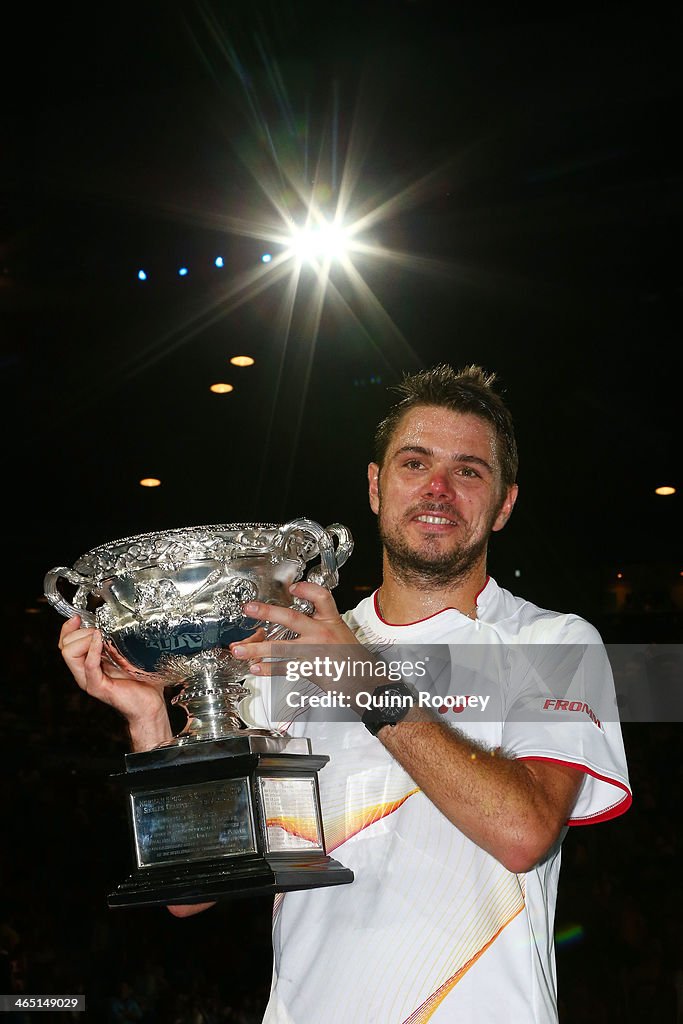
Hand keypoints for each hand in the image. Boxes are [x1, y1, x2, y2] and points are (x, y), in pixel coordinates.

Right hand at [59, 616, 171, 747]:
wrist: (150, 704)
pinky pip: (89, 666)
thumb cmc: (142, 680)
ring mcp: (89, 680)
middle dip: (80, 632)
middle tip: (99, 632)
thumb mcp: (127, 654)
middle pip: (64, 645)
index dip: (68, 628)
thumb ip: (118, 640)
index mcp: (88, 662)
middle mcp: (84, 671)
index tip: (77, 617)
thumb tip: (118, 620)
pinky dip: (93, 650)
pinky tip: (101, 641)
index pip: (65, 643)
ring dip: (84, 639)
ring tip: (102, 638)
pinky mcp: (97, 687)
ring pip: (69, 653)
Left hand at [229, 581, 368, 689]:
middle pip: (293, 618)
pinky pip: (286, 668)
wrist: (365, 681)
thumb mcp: (339, 631)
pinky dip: (269, 668)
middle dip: (268, 613)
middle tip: (249, 608)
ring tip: (239, 650)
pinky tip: (256, 668)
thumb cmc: (350, 656)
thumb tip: (290, 619)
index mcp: (331, 620)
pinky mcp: (312, 669)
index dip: (307, 590)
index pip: (322, 597)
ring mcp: (316, 651)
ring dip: (258, 649)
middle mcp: (323, 633)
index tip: (293, 587)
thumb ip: (319, 622)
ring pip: (282, 647)